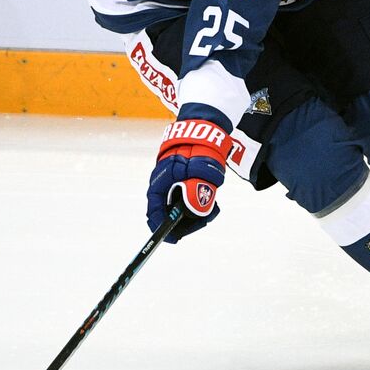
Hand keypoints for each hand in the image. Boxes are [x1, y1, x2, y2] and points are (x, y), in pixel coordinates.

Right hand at [146, 118, 230, 241]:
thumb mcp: (198, 172)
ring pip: (183, 209)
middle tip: (205, 219)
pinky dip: (203, 203)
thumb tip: (196, 211)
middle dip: (189, 221)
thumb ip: (196, 191)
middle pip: (171, 214)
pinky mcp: (185, 185)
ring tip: (214, 206)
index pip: (155, 213)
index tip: (172, 239)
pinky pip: (192, 201)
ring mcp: (174, 187)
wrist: (202, 131)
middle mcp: (164, 188)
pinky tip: (214, 200)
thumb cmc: (197, 150)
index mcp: (159, 185)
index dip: (162, 229)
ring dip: (198, 212)